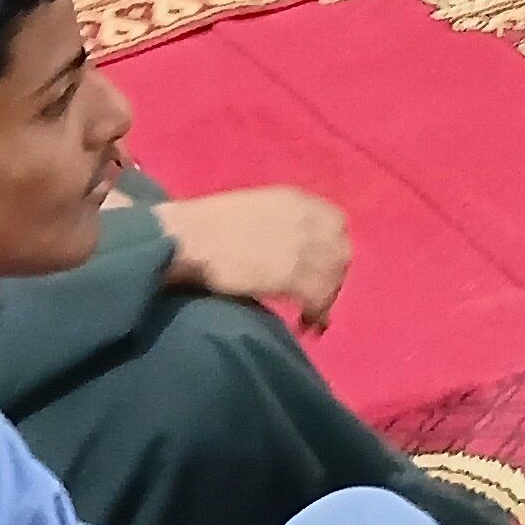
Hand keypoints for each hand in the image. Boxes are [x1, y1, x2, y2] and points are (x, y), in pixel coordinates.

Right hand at [152, 187, 352, 331]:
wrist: (184, 238)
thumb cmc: (204, 228)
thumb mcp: (252, 212)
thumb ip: (280, 227)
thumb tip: (290, 252)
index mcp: (294, 198)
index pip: (336, 223)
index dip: (331, 249)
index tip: (321, 269)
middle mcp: (306, 217)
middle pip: (340, 251)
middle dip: (333, 276)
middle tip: (317, 299)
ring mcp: (302, 244)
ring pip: (334, 276)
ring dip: (325, 299)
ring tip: (310, 319)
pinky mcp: (293, 272)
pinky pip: (319, 296)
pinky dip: (316, 314)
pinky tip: (303, 325)